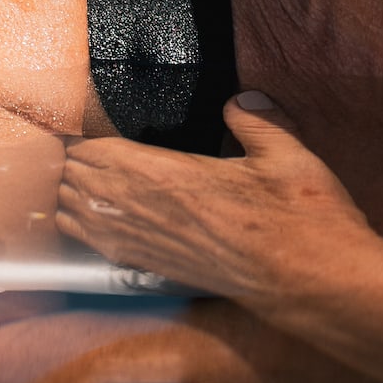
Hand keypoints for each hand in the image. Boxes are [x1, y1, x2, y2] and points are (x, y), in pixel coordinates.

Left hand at [58, 92, 376, 307]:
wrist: (310, 282)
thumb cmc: (301, 218)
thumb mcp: (287, 155)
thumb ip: (259, 122)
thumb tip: (241, 100)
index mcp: (173, 176)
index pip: (101, 151)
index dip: (85, 134)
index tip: (81, 118)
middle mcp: (150, 213)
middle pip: (82, 181)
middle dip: (74, 159)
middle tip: (74, 139)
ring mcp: (150, 246)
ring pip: (81, 216)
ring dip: (72, 192)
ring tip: (72, 172)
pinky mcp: (157, 270)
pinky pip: (99, 246)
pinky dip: (84, 227)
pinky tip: (85, 218)